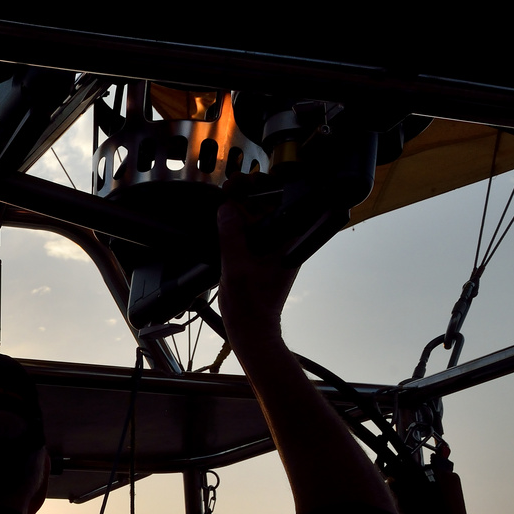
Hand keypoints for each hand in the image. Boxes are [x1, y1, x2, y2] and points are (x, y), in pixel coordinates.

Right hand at [216, 177, 298, 343]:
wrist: (251, 331)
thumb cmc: (250, 305)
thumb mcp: (236, 267)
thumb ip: (231, 235)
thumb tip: (227, 208)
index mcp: (288, 243)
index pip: (284, 202)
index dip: (268, 187)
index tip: (249, 182)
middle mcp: (284, 244)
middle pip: (271, 208)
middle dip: (252, 194)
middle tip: (231, 186)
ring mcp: (273, 251)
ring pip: (260, 220)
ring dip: (244, 208)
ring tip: (226, 197)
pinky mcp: (262, 259)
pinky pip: (252, 234)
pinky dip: (240, 225)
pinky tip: (226, 218)